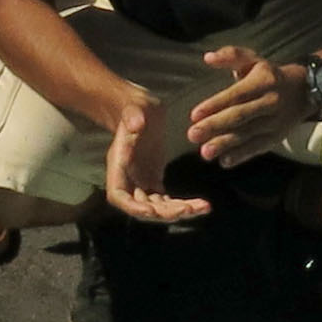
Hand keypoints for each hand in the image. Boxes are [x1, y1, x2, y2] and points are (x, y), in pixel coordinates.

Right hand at [101, 94, 208, 223]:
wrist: (141, 111)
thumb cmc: (134, 109)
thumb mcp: (133, 109)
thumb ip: (132, 117)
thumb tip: (136, 125)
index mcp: (118, 166)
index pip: (118, 196)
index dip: (133, 208)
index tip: (151, 211)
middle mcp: (128, 180)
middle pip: (142, 207)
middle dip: (164, 212)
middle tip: (187, 209)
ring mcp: (141, 183)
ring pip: (158, 207)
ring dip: (178, 211)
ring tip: (203, 207)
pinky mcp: (154, 181)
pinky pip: (167, 200)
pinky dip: (182, 205)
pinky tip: (200, 205)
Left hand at [186, 45, 311, 167]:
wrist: (305, 91)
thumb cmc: (269, 75)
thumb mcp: (253, 60)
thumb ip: (231, 55)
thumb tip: (208, 57)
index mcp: (263, 81)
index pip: (237, 94)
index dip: (215, 104)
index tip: (194, 115)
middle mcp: (270, 102)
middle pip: (240, 116)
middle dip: (215, 126)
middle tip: (192, 135)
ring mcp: (274, 122)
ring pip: (247, 134)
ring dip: (225, 144)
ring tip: (205, 152)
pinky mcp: (276, 137)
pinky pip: (257, 148)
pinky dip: (241, 155)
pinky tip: (224, 161)